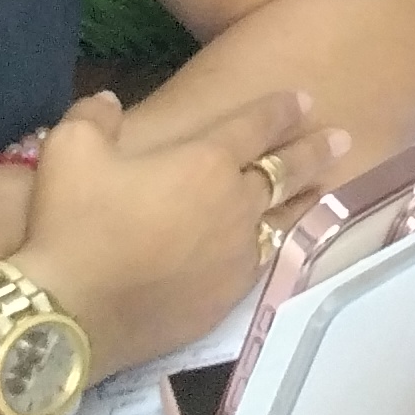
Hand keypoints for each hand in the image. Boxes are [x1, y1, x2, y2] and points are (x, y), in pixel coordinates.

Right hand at [13, 87, 352, 371]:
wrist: (70, 315)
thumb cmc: (71, 225)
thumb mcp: (70, 151)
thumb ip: (95, 116)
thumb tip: (109, 102)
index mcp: (206, 161)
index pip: (256, 126)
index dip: (281, 110)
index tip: (305, 98)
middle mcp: (235, 205)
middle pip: (284, 171)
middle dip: (314, 151)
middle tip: (344, 138)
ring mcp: (236, 256)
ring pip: (282, 219)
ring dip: (305, 199)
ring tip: (324, 189)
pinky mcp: (225, 298)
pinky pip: (262, 263)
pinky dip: (276, 246)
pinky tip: (277, 245)